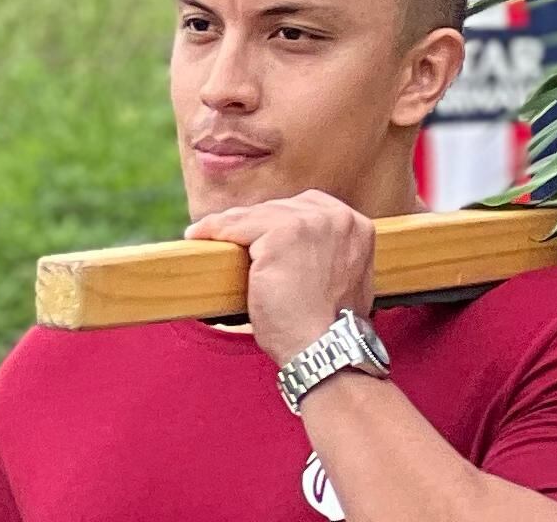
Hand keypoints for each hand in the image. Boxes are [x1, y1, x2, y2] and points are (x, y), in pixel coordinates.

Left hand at [189, 190, 375, 368]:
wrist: (325, 347)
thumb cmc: (327, 327)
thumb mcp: (341, 278)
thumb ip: (326, 254)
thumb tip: (293, 252)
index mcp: (357, 226)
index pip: (310, 208)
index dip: (280, 217)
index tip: (256, 228)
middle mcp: (338, 217)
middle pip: (283, 208)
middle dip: (253, 220)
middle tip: (228, 233)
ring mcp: (310, 223)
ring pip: (259, 215)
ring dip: (229, 223)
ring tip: (204, 230)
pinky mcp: (280, 235)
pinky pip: (239, 227)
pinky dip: (215, 229)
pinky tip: (200, 234)